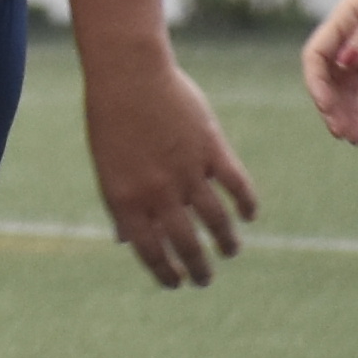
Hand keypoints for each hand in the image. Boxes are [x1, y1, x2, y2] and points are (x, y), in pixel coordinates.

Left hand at [78, 44, 256, 286]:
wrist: (128, 74)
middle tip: (205, 279)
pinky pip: (236, 186)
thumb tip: (127, 242)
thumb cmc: (112, 119)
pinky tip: (248, 216)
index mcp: (126, 200)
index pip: (151, 252)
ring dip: (225, 242)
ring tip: (230, 252)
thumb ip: (121, 206)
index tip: (177, 283)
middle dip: (199, 268)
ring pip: (215, 221)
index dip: (166, 272)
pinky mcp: (211, 149)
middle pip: (186, 243)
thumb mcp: (108, 168)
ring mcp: (187, 172)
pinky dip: (246, 204)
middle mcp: (158, 192)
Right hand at [300, 0, 357, 145]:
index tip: (327, 107)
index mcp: (346, 18)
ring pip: (350, 90)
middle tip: (342, 132)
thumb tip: (345, 64)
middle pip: (331, 79)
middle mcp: (353, 37)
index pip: (317, 56)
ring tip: (356, 139)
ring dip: (348, 113)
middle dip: (333, 106)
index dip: (317, 84)